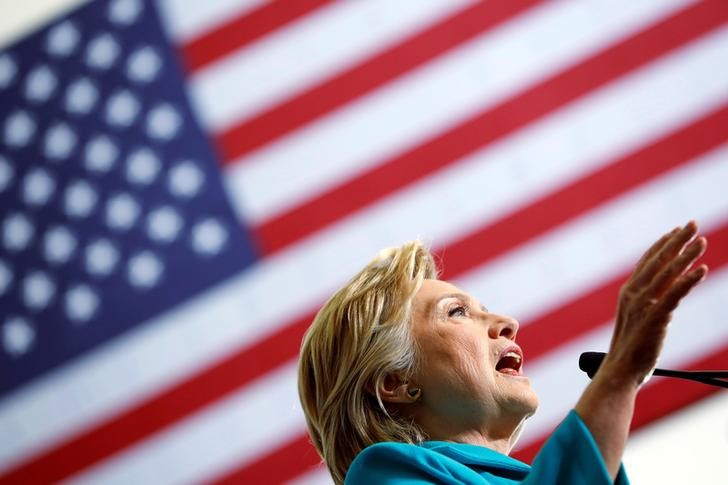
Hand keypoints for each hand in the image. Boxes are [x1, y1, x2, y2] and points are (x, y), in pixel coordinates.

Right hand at [602, 221, 707, 386]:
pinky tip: (702, 270)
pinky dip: (688, 280)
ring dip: (686, 255)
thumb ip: (652, 301)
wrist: (619, 371)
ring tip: (702, 242)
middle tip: (694, 224)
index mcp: (628, 292)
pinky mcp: (654, 318)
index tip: (679, 229)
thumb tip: (670, 290)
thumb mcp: (639, 319)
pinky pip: (674, 294)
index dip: (664, 243)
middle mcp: (633, 293)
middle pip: (658, 261)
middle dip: (677, 241)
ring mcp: (642, 305)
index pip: (647, 260)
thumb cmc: (631, 350)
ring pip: (667, 274)